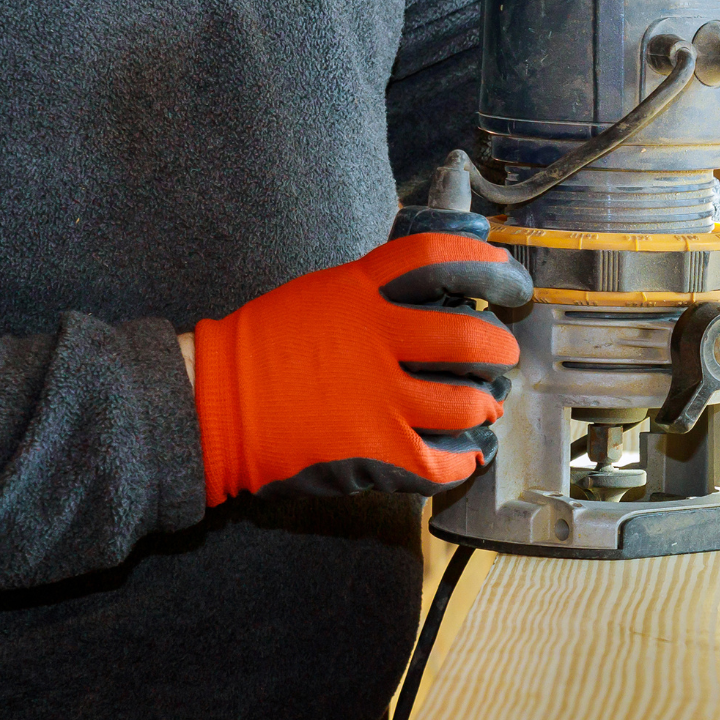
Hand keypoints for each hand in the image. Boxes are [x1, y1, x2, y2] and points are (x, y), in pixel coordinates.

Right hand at [192, 234, 532, 502]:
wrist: (212, 406)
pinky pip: (442, 460)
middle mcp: (376, 339)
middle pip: (470, 338)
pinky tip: (463, 454)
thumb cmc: (262, 350)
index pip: (436, 258)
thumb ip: (372, 293)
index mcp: (359, 292)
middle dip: (498, 351)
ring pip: (466, 403)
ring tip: (480, 407)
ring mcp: (377, 397)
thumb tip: (430, 290)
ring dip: (483, 407)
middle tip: (501, 358)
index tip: (506, 278)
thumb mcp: (317, 296)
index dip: (484, 264)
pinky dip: (462, 460)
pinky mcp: (375, 449)